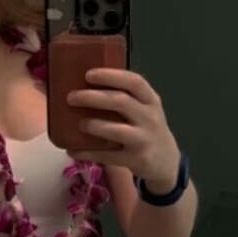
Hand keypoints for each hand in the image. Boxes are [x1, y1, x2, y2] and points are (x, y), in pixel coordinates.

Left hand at [63, 67, 182, 182]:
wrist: (166, 161)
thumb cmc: (147, 128)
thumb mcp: (145, 109)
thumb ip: (125, 98)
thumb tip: (84, 87)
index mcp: (150, 100)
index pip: (134, 82)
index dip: (111, 76)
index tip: (89, 74)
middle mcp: (149, 117)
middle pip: (121, 102)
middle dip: (94, 98)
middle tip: (71, 97)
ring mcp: (144, 139)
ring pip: (117, 130)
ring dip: (95, 125)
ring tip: (80, 124)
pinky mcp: (136, 159)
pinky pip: (109, 156)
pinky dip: (89, 153)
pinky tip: (73, 150)